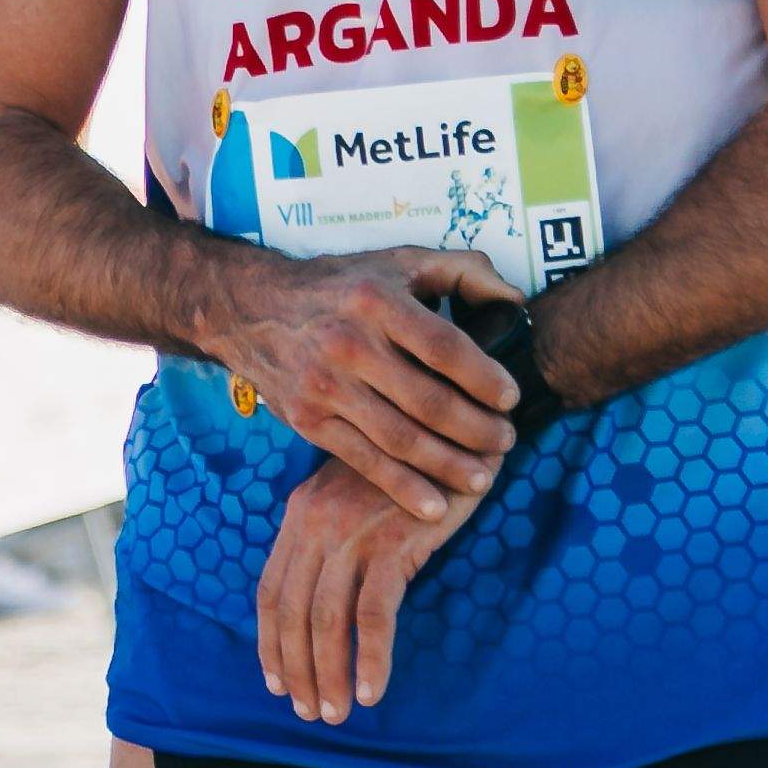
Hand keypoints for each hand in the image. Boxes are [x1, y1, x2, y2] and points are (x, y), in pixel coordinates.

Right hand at [205, 248, 519, 522]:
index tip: (511, 398)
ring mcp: (326, 387)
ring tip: (483, 477)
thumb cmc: (341, 284)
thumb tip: (514, 300)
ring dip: (448, 464)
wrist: (253, 309)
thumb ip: (464, 271)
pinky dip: (403, 488)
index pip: (444, 347)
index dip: (484, 378)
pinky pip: (364, 461)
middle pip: (428, 401)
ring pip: (400, 439)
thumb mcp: (399, 261)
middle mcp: (350, 344)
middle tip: (506, 442)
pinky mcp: (309, 421)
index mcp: (377, 301)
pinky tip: (435, 506)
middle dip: (476, 429)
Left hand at [257, 453, 478, 723]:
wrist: (458, 422)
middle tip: (310, 713)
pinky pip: (373, 614)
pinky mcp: (393, 542)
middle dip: (297, 670)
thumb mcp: (356, 494)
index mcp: (301, 510)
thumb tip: (322, 600)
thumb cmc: (412, 467)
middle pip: (292, 612)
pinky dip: (370, 657)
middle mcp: (317, 520)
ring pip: (326, 620)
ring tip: (338, 712)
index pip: (271, 589)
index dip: (270, 643)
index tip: (277, 683)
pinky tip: (373, 689)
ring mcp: (353, 531)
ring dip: (329, 674)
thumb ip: (332, 534)